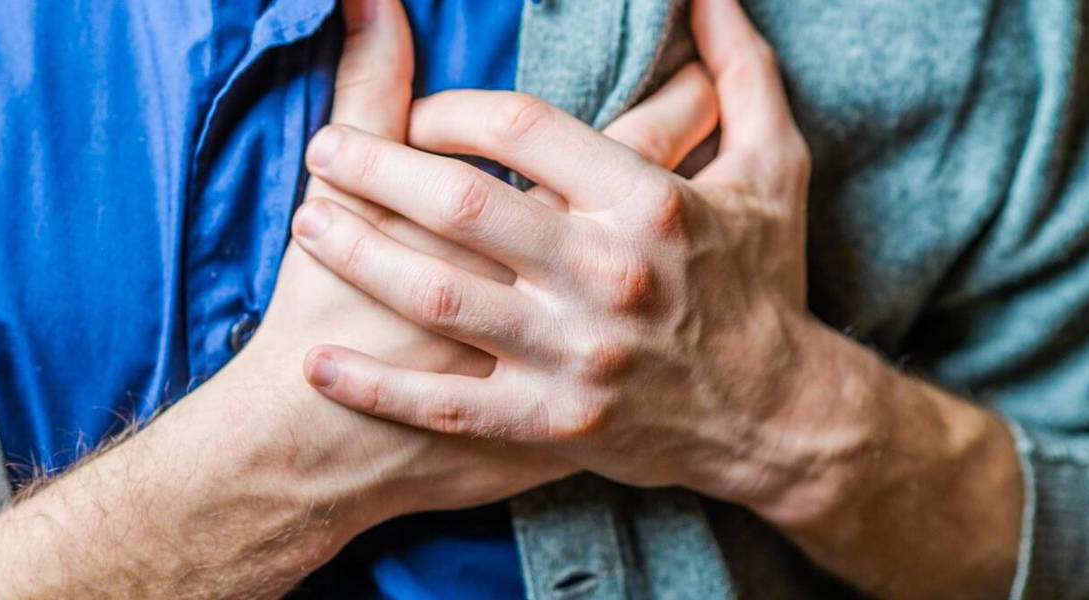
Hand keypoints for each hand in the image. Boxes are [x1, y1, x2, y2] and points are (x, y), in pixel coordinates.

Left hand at [293, 0, 811, 500]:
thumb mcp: (773, 166)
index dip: (450, 109)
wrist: (781, 416)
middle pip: (460, 201)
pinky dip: (375, 385)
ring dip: (356, 254)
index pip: (521, 126)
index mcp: (650, 202)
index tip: (416, 115)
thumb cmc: (765, 281)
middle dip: (374, 167)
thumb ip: (741, 69)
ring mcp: (576, 355)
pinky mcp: (554, 423)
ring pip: (437, 294)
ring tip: (307, 221)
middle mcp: (607, 274)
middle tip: (323, 150)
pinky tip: (317, 361)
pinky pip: (446, 404)